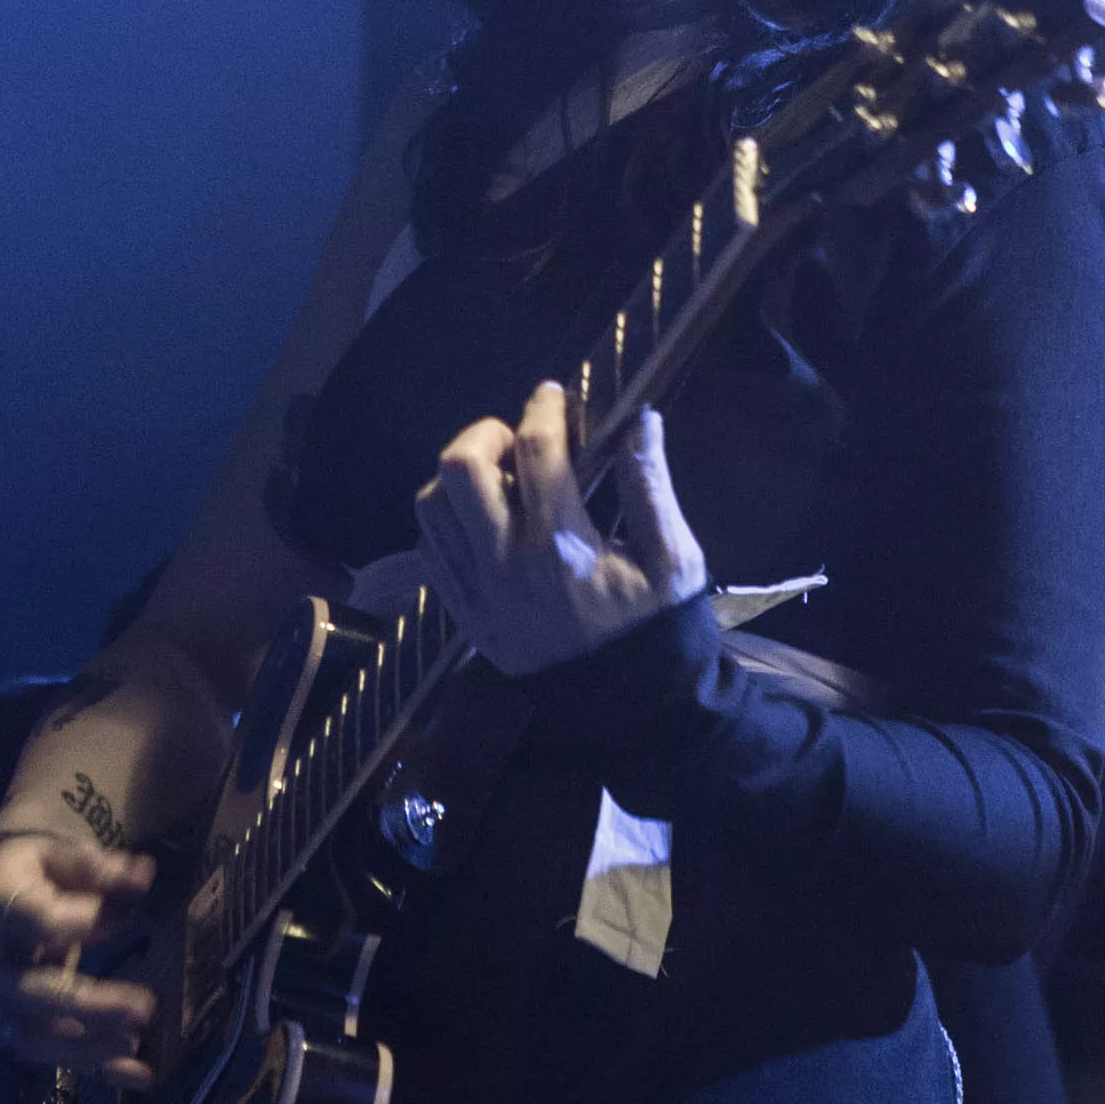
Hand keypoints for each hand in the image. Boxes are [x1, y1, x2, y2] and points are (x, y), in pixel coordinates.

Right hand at [0, 832, 157, 1084]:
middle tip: (144, 1007)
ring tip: (135, 1043)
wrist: (1, 896)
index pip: (29, 919)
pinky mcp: (20, 1023)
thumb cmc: (35, 872)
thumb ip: (96, 866)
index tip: (113, 917)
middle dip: (88, 1004)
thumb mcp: (59, 855)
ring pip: (35, 1036)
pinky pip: (53, 1055)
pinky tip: (139, 1074)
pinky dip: (95, 1068)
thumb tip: (141, 875)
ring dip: (88, 1047)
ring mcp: (0, 998)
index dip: (71, 921)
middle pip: (31, 991)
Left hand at [411, 383, 706, 676]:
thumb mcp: (674, 561)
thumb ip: (652, 487)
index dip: (544, 410)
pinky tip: (483, 518)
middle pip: (460, 469)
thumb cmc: (656, 627)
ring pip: (432, 505)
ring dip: (460, 476)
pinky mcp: (462, 612)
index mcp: (564, 548)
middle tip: (518, 439)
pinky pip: (429, 547)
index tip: (553, 394)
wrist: (626, 709)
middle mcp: (507, 565)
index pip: (538, 452)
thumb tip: (641, 419)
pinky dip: (447, 518)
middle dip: (486, 433)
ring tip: (500, 478)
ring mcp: (476, 591)